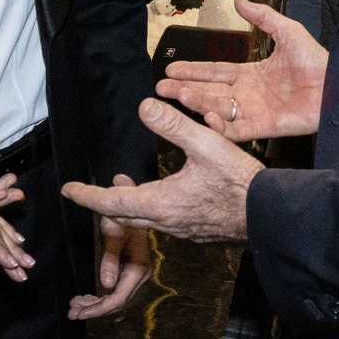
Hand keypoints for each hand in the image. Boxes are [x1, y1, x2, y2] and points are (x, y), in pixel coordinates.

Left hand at [62, 99, 262, 242]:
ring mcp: (182, 231)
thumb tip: (144, 106)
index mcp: (160, 203)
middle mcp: (166, 223)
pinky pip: (163, 224)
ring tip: (126, 183)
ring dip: (129, 204)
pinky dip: (151, 209)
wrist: (270, 214)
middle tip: (93, 188)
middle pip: (123, 215)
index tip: (68, 191)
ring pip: (144, 221)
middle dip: (105, 201)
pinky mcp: (196, 232)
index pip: (111, 202)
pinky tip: (164, 194)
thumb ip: (173, 124)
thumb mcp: (205, 143)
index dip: (87, 196)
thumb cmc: (239, 181)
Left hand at [68, 176, 151, 319]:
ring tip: (74, 305)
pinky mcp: (129, 270)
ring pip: (113, 297)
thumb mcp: (113, 234)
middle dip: (93, 309)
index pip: (118, 298)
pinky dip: (99, 295)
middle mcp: (139, 274)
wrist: (132, 203)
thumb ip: (110, 259)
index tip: (80, 313)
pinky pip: (114, 289)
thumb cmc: (122, 215)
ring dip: (94, 304)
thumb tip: (106, 285)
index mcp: (139, 268)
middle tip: (72, 312)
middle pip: (115, 301)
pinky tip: (85, 297)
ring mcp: (135, 273)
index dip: (99, 309)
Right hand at [157, 0, 327, 140]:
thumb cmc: (317, 60)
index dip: (194, 70)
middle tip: (161, 88)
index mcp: (250, 73)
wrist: (337, 85)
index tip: (172, 69)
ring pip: (218, 109)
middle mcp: (247, 94)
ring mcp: (254, 111)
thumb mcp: (287, 31)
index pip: (215, 71)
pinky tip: (205, 118)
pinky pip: (237, 129)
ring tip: (177, 95)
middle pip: (209, 91)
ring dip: (196, 103)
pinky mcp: (264, 128)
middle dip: (184, 89)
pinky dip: (221, 126)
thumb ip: (262, 16)